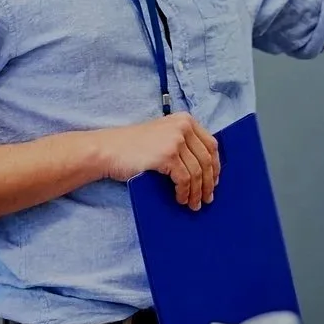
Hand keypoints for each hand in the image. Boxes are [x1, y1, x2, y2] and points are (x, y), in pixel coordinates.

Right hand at [96, 113, 218, 208]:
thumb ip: (183, 142)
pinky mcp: (167, 155)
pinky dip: (184, 192)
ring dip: (197, 192)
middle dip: (208, 182)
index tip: (214, 181)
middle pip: (206, 160)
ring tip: (194, 204)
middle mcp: (183, 126)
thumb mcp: (163, 135)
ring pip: (197, 172)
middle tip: (207, 198)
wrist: (108, 149)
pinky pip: (184, 179)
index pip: (211, 144)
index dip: (215, 166)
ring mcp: (176, 140)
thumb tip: (206, 167)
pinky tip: (180, 199)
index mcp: (185, 119)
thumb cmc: (133, 146)